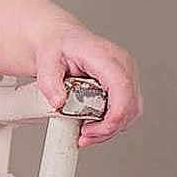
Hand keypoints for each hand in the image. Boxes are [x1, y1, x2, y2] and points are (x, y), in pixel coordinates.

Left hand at [33, 23, 142, 146]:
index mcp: (105, 56)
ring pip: (131, 111)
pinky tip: (93, 125)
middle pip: (130, 104)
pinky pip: (126, 110)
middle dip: (108, 127)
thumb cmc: (56, 47)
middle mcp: (122, 65)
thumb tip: (58, 102)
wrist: (59, 40)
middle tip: (83, 135)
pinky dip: (111, 123)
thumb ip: (49, 83)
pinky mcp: (123, 85)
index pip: (121, 86)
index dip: (114, 113)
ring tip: (86, 133)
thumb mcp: (45, 62)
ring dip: (110, 128)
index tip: (95, 130)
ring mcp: (126, 75)